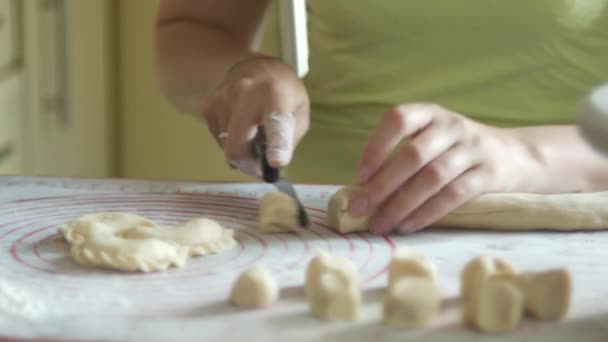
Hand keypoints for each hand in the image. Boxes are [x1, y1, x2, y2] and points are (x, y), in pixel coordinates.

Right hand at [202, 56, 309, 176]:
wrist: (256, 66)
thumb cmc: (282, 92)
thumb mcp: (300, 112)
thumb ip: (289, 139)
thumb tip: (272, 164)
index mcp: (276, 95)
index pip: (275, 123)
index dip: (277, 146)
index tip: (276, 162)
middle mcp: (246, 93)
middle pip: (237, 146)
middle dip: (248, 165)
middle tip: (259, 167)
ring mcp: (223, 98)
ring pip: (227, 146)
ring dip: (241, 150)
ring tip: (253, 135)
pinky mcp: (209, 106)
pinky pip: (219, 139)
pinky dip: (231, 141)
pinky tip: (241, 126)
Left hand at [350, 103, 536, 233]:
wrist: (514, 155)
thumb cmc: (456, 151)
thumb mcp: (431, 140)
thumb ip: (401, 158)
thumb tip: (364, 192)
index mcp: (430, 113)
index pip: (399, 119)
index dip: (377, 146)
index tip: (361, 175)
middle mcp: (451, 126)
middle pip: (413, 155)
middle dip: (382, 185)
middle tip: (360, 208)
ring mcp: (472, 148)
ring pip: (432, 178)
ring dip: (401, 204)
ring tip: (381, 224)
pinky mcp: (488, 173)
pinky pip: (453, 196)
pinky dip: (427, 213)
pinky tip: (408, 226)